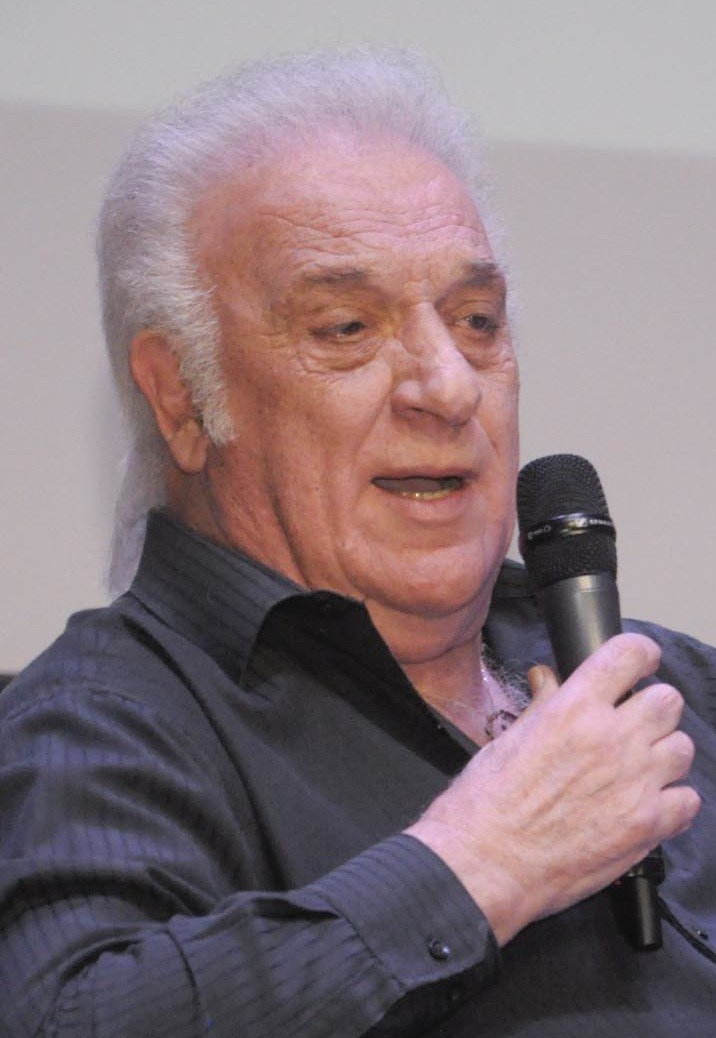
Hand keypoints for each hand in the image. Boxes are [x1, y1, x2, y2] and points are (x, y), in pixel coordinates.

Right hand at [406, 633, 700, 944]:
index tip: (640, 664)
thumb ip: (542, 704)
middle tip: (633, 726)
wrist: (484, 861)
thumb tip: (547, 679)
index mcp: (573, 707)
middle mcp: (611, 737)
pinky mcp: (647, 824)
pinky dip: (672, 802)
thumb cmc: (485, 802)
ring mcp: (634, 781)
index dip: (641, 655)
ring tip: (636, 771)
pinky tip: (644, 806)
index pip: (630, 654)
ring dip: (663, 756)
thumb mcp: (509, 738)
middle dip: (653, 709)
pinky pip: (688, 800)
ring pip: (682, 748)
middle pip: (667, 700)